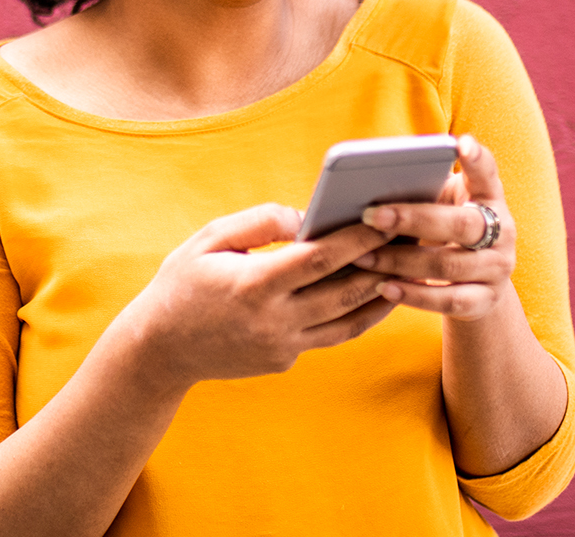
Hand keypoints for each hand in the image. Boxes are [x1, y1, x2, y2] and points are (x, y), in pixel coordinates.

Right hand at [125, 203, 396, 385]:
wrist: (160, 349)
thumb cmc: (181, 283)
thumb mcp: (208, 240)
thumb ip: (258, 222)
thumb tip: (305, 216)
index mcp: (252, 286)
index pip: (318, 260)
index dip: (355, 239)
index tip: (383, 218)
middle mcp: (273, 321)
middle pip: (345, 291)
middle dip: (383, 263)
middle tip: (414, 239)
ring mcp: (282, 346)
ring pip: (349, 320)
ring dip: (383, 293)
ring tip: (410, 267)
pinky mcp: (285, 359)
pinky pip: (332, 335)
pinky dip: (359, 314)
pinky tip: (375, 293)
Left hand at [349, 134, 515, 319]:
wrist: (479, 284)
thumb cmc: (446, 230)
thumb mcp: (441, 205)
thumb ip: (420, 192)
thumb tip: (363, 185)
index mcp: (489, 198)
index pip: (487, 173)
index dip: (477, 159)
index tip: (460, 143)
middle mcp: (502, 231)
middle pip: (462, 225)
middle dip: (413, 219)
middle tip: (370, 215)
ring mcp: (498, 268)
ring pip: (449, 265)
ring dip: (400, 261)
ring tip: (361, 256)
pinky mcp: (487, 300)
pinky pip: (449, 300)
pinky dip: (414, 296)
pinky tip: (383, 288)